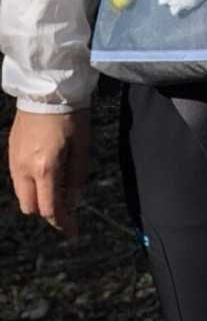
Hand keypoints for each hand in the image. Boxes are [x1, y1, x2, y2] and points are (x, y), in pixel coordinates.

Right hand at [8, 108, 90, 239]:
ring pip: (22, 195)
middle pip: (31, 207)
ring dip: (38, 198)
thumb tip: (75, 201)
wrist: (47, 89)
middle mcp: (24, 169)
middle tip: (66, 205)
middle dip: (48, 211)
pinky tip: (45, 174)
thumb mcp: (82, 145)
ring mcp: (14, 161)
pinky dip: (31, 185)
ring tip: (58, 187)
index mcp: (45, 168)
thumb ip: (77, 176)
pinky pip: (18, 180)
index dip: (63, 223)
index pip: (50, 208)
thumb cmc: (71, 114)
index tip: (73, 232)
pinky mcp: (10, 153)